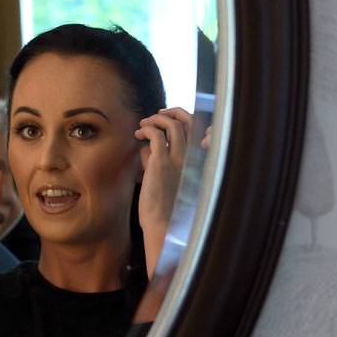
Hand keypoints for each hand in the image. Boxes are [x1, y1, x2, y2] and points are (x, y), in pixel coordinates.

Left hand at [134, 109, 192, 242]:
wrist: (163, 224)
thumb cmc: (163, 204)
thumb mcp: (166, 178)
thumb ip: (160, 160)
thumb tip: (146, 147)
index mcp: (196, 161)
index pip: (197, 129)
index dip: (182, 118)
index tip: (166, 118)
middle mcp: (191, 158)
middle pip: (187, 121)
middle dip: (171, 112)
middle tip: (156, 115)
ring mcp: (178, 159)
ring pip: (172, 125)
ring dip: (156, 119)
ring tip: (143, 124)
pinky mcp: (162, 163)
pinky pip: (155, 135)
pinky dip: (146, 129)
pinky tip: (138, 134)